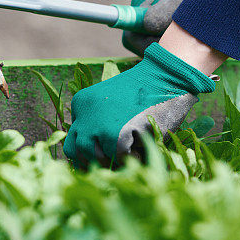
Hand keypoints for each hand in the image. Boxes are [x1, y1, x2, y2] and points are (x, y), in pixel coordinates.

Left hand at [63, 42, 216, 168]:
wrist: (166, 76)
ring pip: (97, 157)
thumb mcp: (113, 102)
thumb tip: (96, 153)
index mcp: (82, 103)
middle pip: (77, 151)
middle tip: (112, 162)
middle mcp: (85, 114)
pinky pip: (120, 158)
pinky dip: (133, 157)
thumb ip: (99, 121)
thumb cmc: (145, 92)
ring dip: (113, 159)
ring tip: (131, 150)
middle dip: (94, 161)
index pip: (72, 137)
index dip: (88, 150)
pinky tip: (143, 145)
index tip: (103, 154)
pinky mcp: (118, 135)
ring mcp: (100, 125)